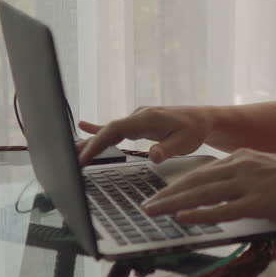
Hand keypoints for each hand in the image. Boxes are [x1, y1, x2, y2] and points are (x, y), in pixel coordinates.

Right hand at [76, 106, 209, 165]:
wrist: (203, 120)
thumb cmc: (195, 130)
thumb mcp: (185, 142)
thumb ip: (167, 149)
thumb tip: (153, 156)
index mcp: (146, 119)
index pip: (114, 129)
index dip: (97, 142)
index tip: (84, 156)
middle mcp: (138, 116)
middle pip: (107, 130)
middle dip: (88, 144)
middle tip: (71, 160)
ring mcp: (137, 119)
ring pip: (109, 129)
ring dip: (92, 140)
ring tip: (72, 151)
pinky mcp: (138, 123)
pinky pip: (116, 127)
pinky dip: (100, 128)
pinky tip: (84, 127)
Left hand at [141, 148, 275, 225]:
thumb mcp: (268, 174)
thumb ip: (246, 180)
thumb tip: (226, 196)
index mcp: (244, 158)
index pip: (203, 171)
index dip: (179, 184)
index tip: (161, 193)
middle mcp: (243, 166)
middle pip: (197, 181)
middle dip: (168, 194)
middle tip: (147, 205)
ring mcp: (250, 184)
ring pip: (203, 194)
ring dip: (174, 204)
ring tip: (154, 213)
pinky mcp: (258, 202)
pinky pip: (223, 209)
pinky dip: (200, 214)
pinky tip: (183, 219)